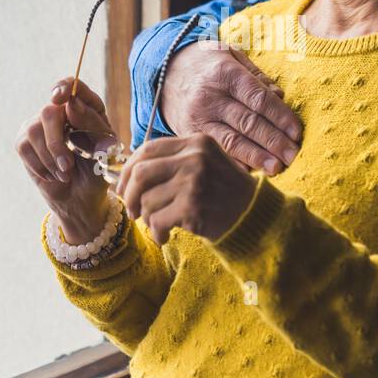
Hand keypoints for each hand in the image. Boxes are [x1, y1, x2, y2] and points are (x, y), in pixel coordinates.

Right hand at [14, 77, 116, 244]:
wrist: (81, 198)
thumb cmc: (97, 171)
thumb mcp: (103, 149)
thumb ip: (91, 125)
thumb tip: (71, 104)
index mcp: (87, 108)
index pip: (73, 86)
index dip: (65, 87)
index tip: (60, 98)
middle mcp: (62, 111)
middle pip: (48, 111)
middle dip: (57, 143)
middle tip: (68, 166)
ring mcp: (41, 124)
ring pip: (34, 130)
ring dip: (50, 158)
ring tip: (65, 173)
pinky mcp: (25, 141)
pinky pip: (24, 146)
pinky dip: (41, 165)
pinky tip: (54, 175)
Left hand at [115, 134, 256, 244]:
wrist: (255, 215)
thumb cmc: (224, 193)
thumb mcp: (204, 164)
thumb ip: (173, 162)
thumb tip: (128, 173)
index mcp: (195, 142)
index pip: (147, 149)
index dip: (128, 169)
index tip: (122, 187)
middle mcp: (194, 157)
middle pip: (141, 173)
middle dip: (129, 195)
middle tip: (131, 211)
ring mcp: (194, 181)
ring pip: (147, 200)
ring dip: (147, 218)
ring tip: (158, 225)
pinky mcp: (192, 206)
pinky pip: (157, 220)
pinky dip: (156, 232)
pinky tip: (165, 235)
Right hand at [159, 40, 301, 173]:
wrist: (164, 73)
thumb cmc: (208, 64)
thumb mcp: (231, 56)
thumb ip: (257, 76)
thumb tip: (280, 95)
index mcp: (225, 74)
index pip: (258, 98)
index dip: (280, 116)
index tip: (297, 132)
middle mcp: (210, 97)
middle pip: (248, 122)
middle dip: (274, 141)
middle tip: (294, 155)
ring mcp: (198, 118)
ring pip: (231, 141)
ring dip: (256, 157)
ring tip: (277, 168)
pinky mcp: (189, 134)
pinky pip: (214, 151)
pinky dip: (233, 163)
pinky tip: (250, 173)